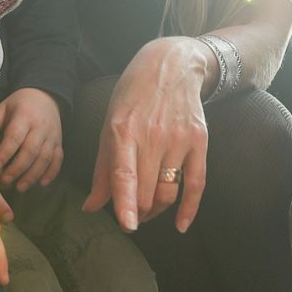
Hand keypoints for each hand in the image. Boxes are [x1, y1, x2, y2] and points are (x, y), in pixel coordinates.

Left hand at [0, 87, 62, 191]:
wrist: (46, 97)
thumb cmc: (19, 105)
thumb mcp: (2, 109)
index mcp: (24, 116)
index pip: (15, 137)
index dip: (5, 153)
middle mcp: (41, 127)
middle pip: (31, 150)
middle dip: (17, 168)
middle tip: (4, 181)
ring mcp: (52, 136)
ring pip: (44, 158)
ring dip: (33, 174)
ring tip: (20, 187)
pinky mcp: (59, 143)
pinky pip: (58, 160)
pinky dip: (51, 173)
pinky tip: (42, 184)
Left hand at [86, 37, 211, 232]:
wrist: (171, 66)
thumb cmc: (133, 97)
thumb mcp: (109, 126)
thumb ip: (102, 170)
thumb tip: (91, 207)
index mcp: (124, 131)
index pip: (125, 174)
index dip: (126, 202)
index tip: (128, 225)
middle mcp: (153, 136)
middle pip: (147, 191)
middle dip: (137, 212)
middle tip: (130, 217)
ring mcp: (179, 139)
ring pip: (168, 191)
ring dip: (156, 210)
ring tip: (147, 212)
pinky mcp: (199, 141)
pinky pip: (197, 183)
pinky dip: (189, 208)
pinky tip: (181, 225)